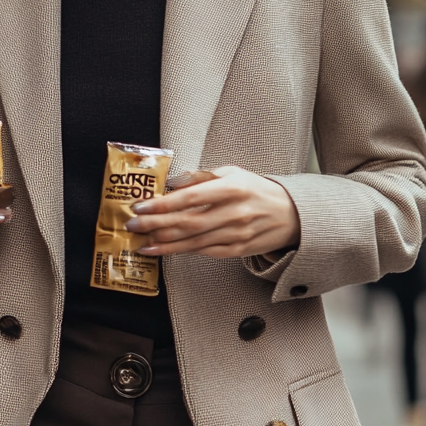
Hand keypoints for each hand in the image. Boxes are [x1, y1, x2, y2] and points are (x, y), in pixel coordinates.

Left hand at [124, 166, 299, 259]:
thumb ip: (201, 177)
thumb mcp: (233, 173)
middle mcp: (235, 212)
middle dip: (155, 224)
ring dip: (163, 243)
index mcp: (233, 188)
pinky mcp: (238, 250)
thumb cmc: (257, 190)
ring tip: (141, 242)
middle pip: (187, 222)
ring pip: (193, 241)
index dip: (163, 203)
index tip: (141, 205)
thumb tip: (171, 182)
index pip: (190, 197)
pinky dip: (182, 252)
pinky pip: (205, 252)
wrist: (293, 214)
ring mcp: (237, 234)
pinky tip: (163, 250)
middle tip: (133, 225)